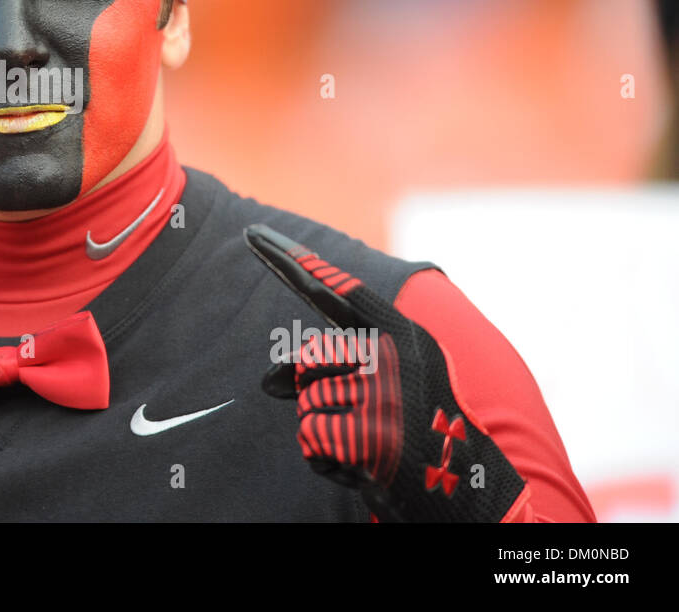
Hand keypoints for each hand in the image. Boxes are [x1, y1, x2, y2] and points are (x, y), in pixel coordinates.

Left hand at [244, 223, 526, 521]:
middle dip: (317, 395)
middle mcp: (394, 354)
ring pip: (306, 403)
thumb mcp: (391, 388)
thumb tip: (267, 382)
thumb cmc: (422, 436)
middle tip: (361, 420)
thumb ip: (337, 367)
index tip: (252, 233)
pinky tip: (362, 466)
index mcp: (404, 334)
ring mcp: (383, 392)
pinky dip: (327, 459)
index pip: (338, 288)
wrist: (475, 494)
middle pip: (308, 359)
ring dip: (327, 431)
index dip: (292, 260)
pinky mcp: (371, 434)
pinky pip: (311, 438)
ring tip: (370, 444)